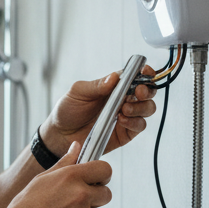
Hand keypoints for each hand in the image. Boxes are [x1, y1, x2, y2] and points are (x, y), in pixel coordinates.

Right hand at [0, 142, 112, 207]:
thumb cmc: (25, 207)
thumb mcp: (42, 179)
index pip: (105, 169)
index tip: (96, 181)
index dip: (102, 175)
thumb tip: (77, 146)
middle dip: (95, 198)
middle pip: (106, 194)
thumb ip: (64, 162)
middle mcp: (80, 195)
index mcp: (70, 177)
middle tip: (74, 203)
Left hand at [41, 66, 158, 156]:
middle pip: (147, 92)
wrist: (61, 135)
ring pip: (148, 109)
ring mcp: (126, 116)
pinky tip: (121, 120)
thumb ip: (96, 85)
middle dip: (147, 90)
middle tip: (138, 92)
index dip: (144, 72)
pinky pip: (139, 126)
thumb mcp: (78, 93)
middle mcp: (123, 99)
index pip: (135, 76)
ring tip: (124, 109)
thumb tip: (114, 77)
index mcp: (114, 86)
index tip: (146, 71)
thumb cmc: (68, 111)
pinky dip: (134, 122)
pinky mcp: (126, 132)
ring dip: (141, 107)